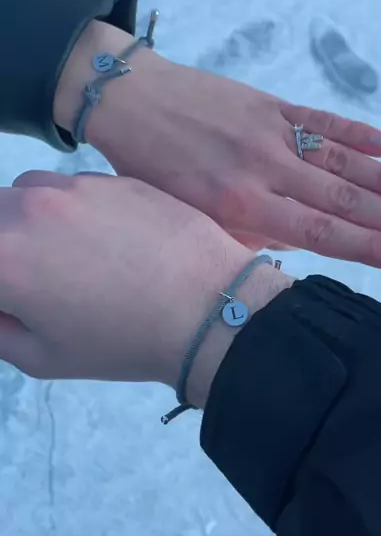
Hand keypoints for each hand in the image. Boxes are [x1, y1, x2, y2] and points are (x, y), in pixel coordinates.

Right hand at [0, 171, 290, 402]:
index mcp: (2, 259)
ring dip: (26, 218)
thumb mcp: (43, 358)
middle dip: (2, 249)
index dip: (1, 289)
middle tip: (31, 279)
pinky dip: (68, 207)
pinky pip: (69, 185)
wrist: (206, 308)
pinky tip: (102, 238)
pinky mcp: (111, 178)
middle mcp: (27, 210)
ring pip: (23, 191)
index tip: (13, 300)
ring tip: (63, 254)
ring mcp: (71, 187)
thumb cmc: (122, 343)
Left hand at [54, 21, 380, 269]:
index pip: (325, 236)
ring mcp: (269, 134)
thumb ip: (245, 236)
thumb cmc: (149, 171)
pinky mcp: (266, 104)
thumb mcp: (188, 220)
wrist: (124, 101)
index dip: (376, 249)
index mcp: (242, 209)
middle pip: (347, 202)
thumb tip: (296, 248)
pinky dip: (356, 133)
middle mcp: (264, 172)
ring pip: (342, 162)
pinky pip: (319, 121)